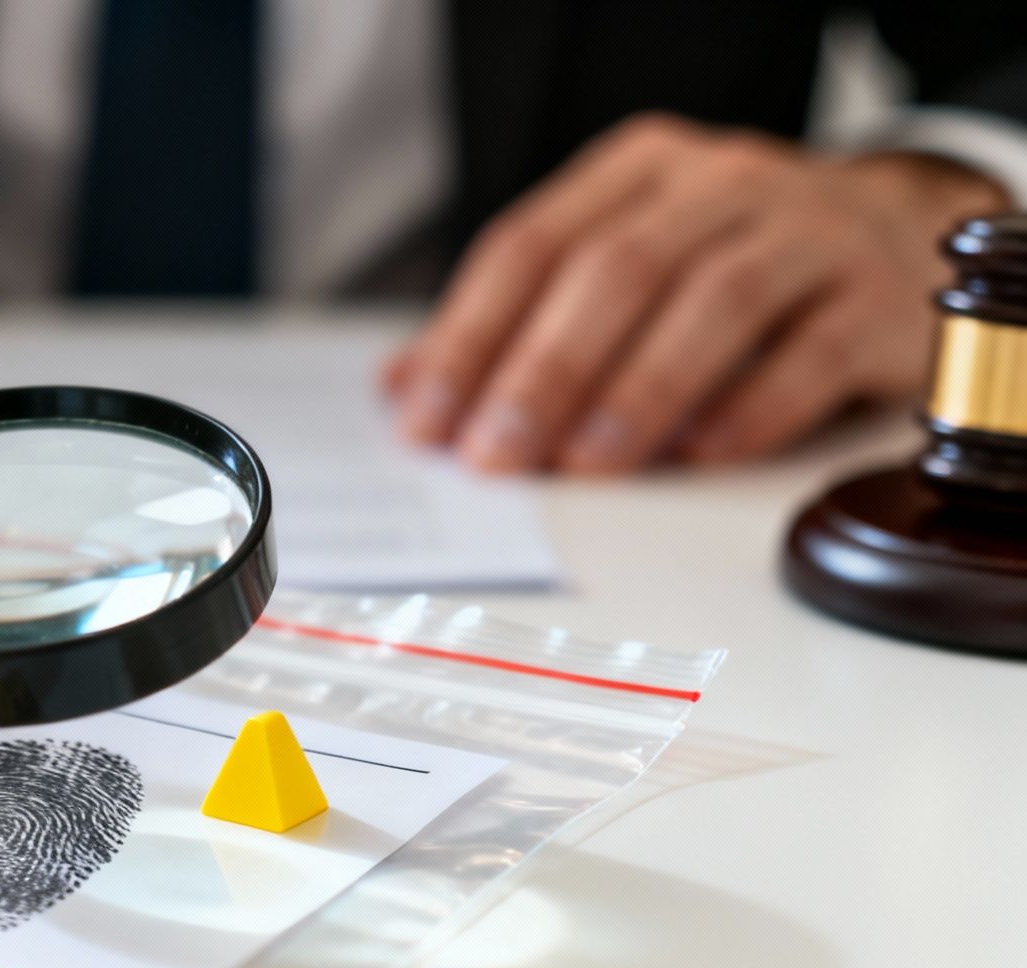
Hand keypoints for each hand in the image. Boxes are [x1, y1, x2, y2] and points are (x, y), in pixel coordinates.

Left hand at [385, 113, 1008, 473]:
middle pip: (615, 270)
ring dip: (637, 391)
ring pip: (713, 301)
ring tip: (586, 465)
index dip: (470, 335)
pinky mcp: (873, 296)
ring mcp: (807, 232)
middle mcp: (721, 185)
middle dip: (543, 371)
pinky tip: (698, 455)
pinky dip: (749, 407)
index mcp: (637, 172)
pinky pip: (809, 351)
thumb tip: (401, 389)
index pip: (531, 244)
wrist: (895, 234)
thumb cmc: (734, 259)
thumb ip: (515, 322)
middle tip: (496, 455)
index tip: (428, 418)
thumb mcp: (619, 266)